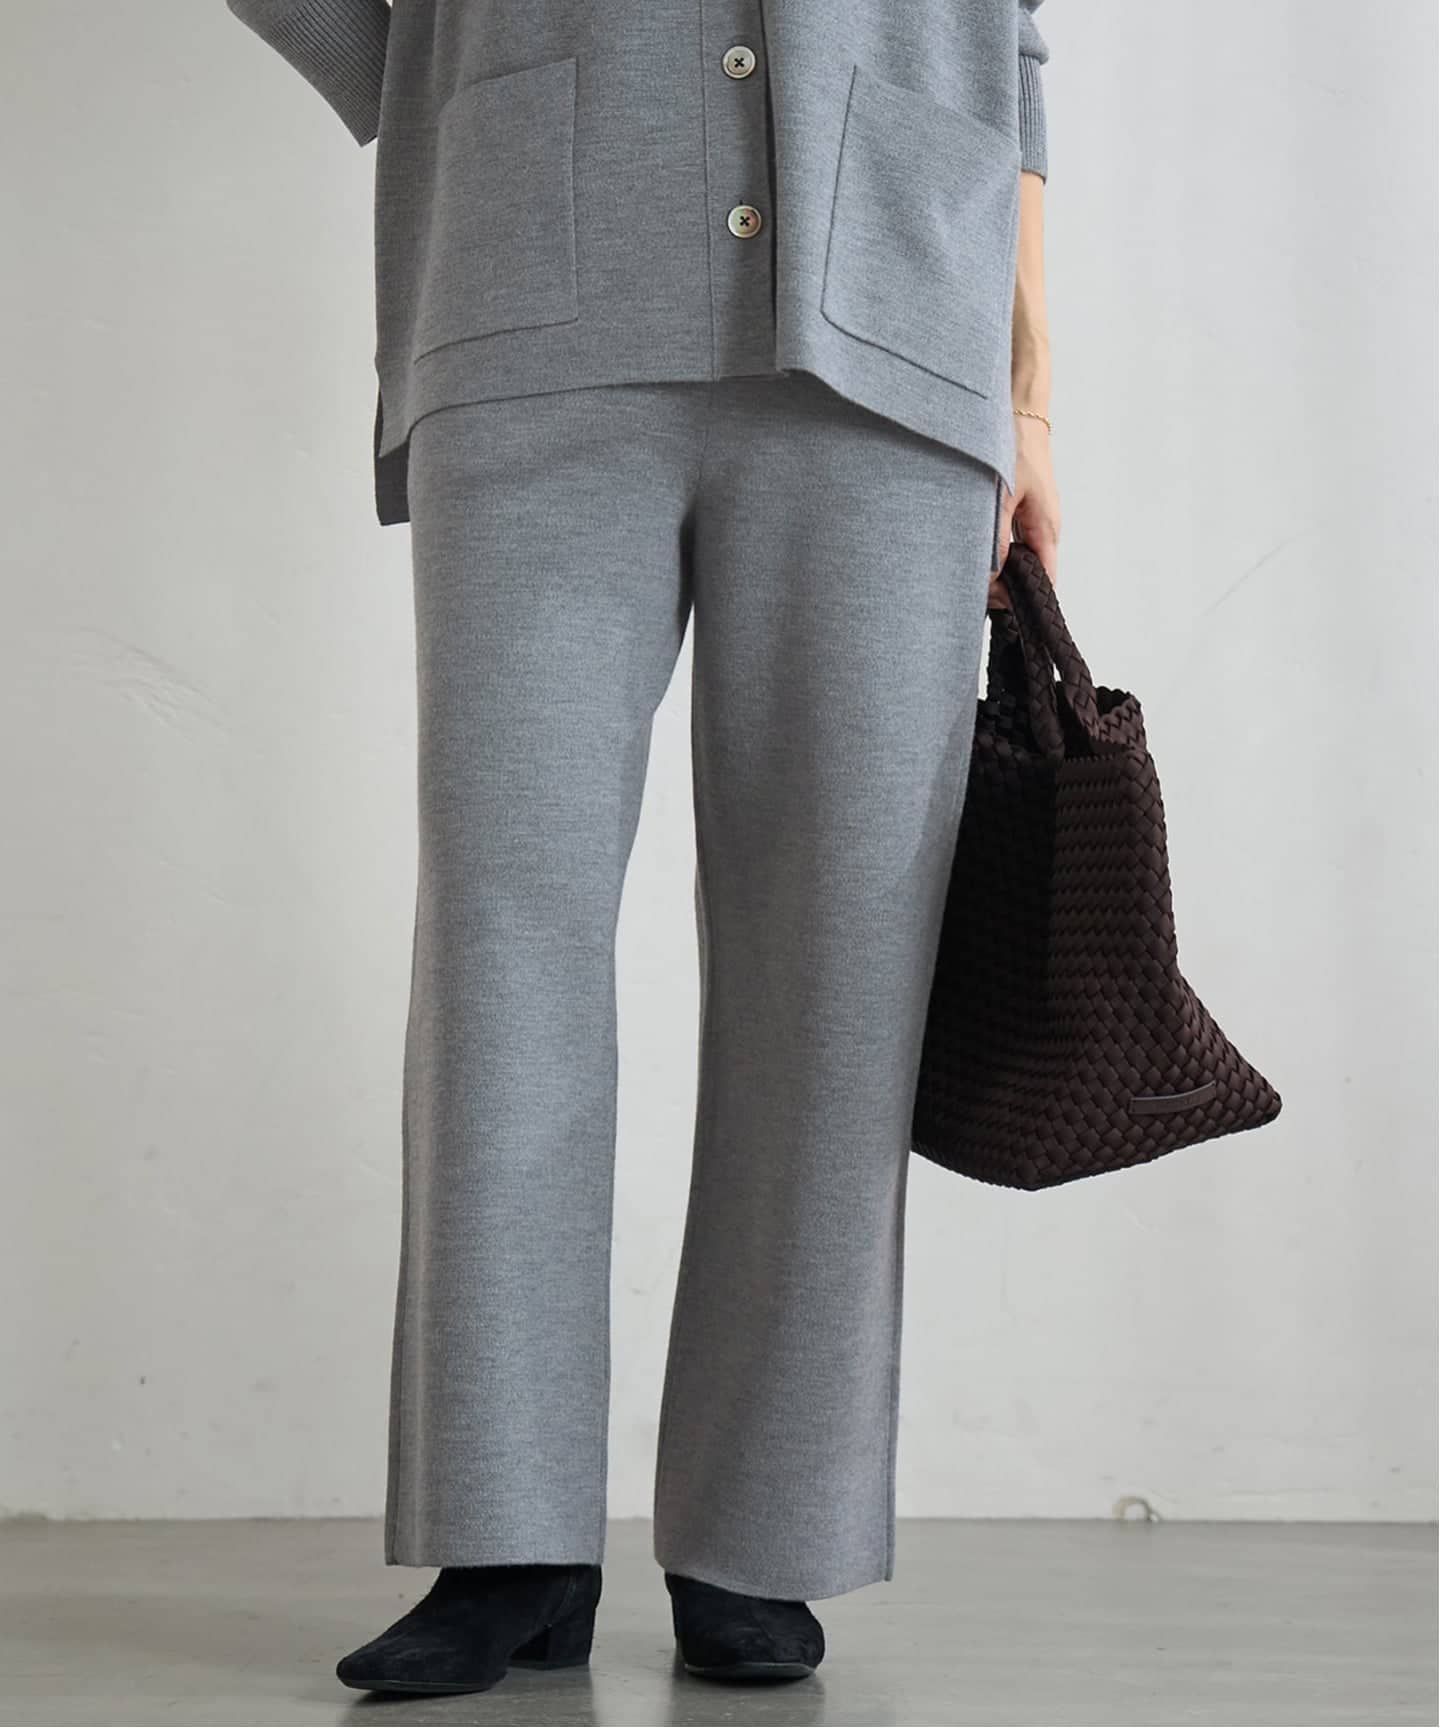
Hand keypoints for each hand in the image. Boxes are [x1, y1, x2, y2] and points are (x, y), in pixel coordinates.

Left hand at [989, 413, 1060, 608]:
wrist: (1019, 413)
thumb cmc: (1015, 447)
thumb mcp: (1001, 496)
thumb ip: (996, 538)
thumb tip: (991, 576)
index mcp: (1047, 528)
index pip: (1046, 579)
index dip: (1026, 599)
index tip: (1003, 612)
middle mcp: (1044, 527)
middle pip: (1030, 572)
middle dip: (1006, 588)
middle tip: (974, 596)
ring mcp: (1034, 518)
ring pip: (1019, 557)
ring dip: (998, 569)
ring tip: (971, 579)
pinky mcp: (1021, 509)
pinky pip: (1012, 540)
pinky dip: (996, 550)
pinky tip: (976, 553)